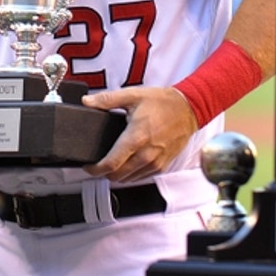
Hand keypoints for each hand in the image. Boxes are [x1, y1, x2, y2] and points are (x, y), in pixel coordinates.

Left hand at [80, 86, 197, 182]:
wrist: (189, 109)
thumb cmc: (163, 102)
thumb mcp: (133, 95)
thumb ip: (107, 99)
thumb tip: (87, 101)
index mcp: (136, 137)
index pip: (111, 164)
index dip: (94, 169)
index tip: (88, 166)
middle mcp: (146, 154)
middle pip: (117, 176)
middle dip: (104, 172)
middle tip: (98, 162)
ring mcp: (155, 162)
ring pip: (128, 179)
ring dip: (117, 174)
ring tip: (113, 161)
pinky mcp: (162, 166)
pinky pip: (140, 177)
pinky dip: (131, 173)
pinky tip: (128, 161)